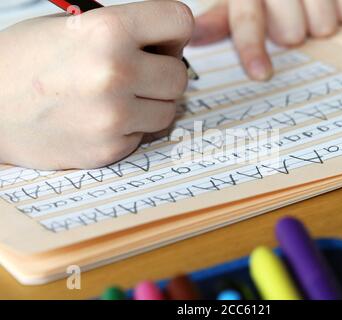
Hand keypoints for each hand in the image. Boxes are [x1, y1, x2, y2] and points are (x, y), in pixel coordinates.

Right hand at [0, 0, 193, 169]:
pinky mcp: (109, 148)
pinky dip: (131, 128)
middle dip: (162, 74)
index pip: (181, 21)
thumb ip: (128, 33)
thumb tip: (171, 44)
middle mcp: (114, 72)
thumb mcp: (74, 27)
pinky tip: (102, 119)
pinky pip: (145, 135)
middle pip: (179, 75)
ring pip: (168, 110)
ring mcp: (113, 115)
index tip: (163, 41)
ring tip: (119, 98)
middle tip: (138, 74)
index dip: (174, 32)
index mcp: (107, 30)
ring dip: (151, 104)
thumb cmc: (27, 62)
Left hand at [191, 0, 341, 79]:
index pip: (247, 21)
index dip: (252, 49)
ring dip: (319, 25)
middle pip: (290, 32)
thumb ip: (220, 20)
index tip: (261, 75)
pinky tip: (332, 4)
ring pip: (322, 25)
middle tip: (291, 22)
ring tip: (311, 12)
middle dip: (293, 34)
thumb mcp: (240, 2)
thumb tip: (195, 38)